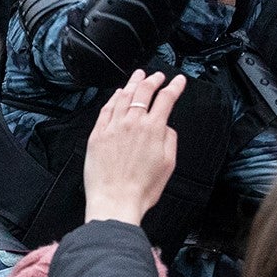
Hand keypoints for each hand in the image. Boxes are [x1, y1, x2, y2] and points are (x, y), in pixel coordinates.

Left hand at [83, 69, 186, 224]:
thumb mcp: (168, 164)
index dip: (175, 86)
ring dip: (133, 83)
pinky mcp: (97, 134)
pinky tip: (117, 94)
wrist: (115, 201)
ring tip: (138, 76)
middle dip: (154, 79)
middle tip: (158, 75)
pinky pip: (106, 108)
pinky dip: (114, 98)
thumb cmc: (141, 189)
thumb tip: (166, 127)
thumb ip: (170, 139)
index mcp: (153, 129)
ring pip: (123, 95)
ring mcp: (113, 127)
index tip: (179, 81)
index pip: (166, 98)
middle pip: (144, 91)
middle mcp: (132, 123)